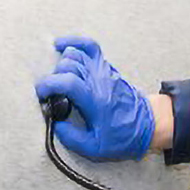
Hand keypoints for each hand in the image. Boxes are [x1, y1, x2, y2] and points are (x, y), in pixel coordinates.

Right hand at [33, 36, 154, 160]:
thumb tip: (55, 124)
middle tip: (52, 94)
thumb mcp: (95, 148)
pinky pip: (89, 45)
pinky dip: (73, 42)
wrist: (148, 124)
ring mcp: (102, 70)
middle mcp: (98, 81)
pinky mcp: (105, 66)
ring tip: (58, 80)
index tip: (41, 94)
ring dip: (61, 65)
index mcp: (95, 100)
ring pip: (74, 54)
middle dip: (53, 78)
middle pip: (67, 66)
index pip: (67, 82)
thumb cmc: (123, 135)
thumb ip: (71, 138)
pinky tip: (60, 45)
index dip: (48, 85)